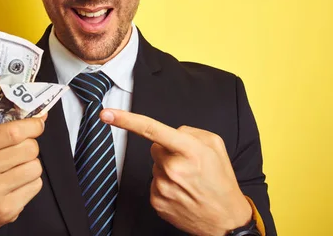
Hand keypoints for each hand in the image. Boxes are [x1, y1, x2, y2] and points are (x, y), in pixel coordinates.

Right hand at [0, 115, 46, 235]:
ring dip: (31, 167)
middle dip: (30, 148)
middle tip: (18, 154)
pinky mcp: (6, 209)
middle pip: (29, 148)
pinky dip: (30, 184)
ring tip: (15, 172)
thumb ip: (4, 131)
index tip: (38, 124)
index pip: (13, 132)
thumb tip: (40, 118)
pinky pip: (36, 185)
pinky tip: (15, 187)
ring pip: (35, 167)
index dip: (32, 126)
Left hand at [100, 109, 250, 235]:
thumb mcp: (215, 146)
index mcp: (188, 151)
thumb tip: (172, 132)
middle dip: (167, 150)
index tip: (107, 113)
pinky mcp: (156, 201)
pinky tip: (181, 191)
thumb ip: (191, 132)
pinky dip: (165, 184)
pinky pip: (153, 182)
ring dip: (167, 169)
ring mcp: (162, 187)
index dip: (126, 120)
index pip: (151, 130)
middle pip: (155, 147)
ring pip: (155, 166)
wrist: (225, 220)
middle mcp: (172, 168)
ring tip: (188, 181)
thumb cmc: (221, 181)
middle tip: (188, 164)